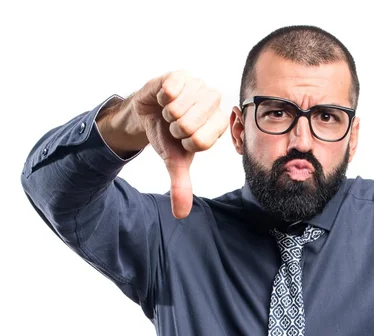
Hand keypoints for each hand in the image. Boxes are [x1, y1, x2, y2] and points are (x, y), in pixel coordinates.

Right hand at [132, 71, 227, 218]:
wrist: (147, 114)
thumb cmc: (166, 136)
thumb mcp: (174, 161)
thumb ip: (181, 185)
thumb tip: (181, 214)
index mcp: (218, 125)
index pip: (200, 141)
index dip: (184, 143)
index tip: (182, 138)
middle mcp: (214, 104)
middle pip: (189, 126)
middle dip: (173, 128)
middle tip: (173, 123)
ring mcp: (199, 86)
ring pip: (179, 109)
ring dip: (166, 113)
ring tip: (168, 110)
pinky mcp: (182, 75)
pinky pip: (171, 90)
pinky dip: (161, 98)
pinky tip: (163, 97)